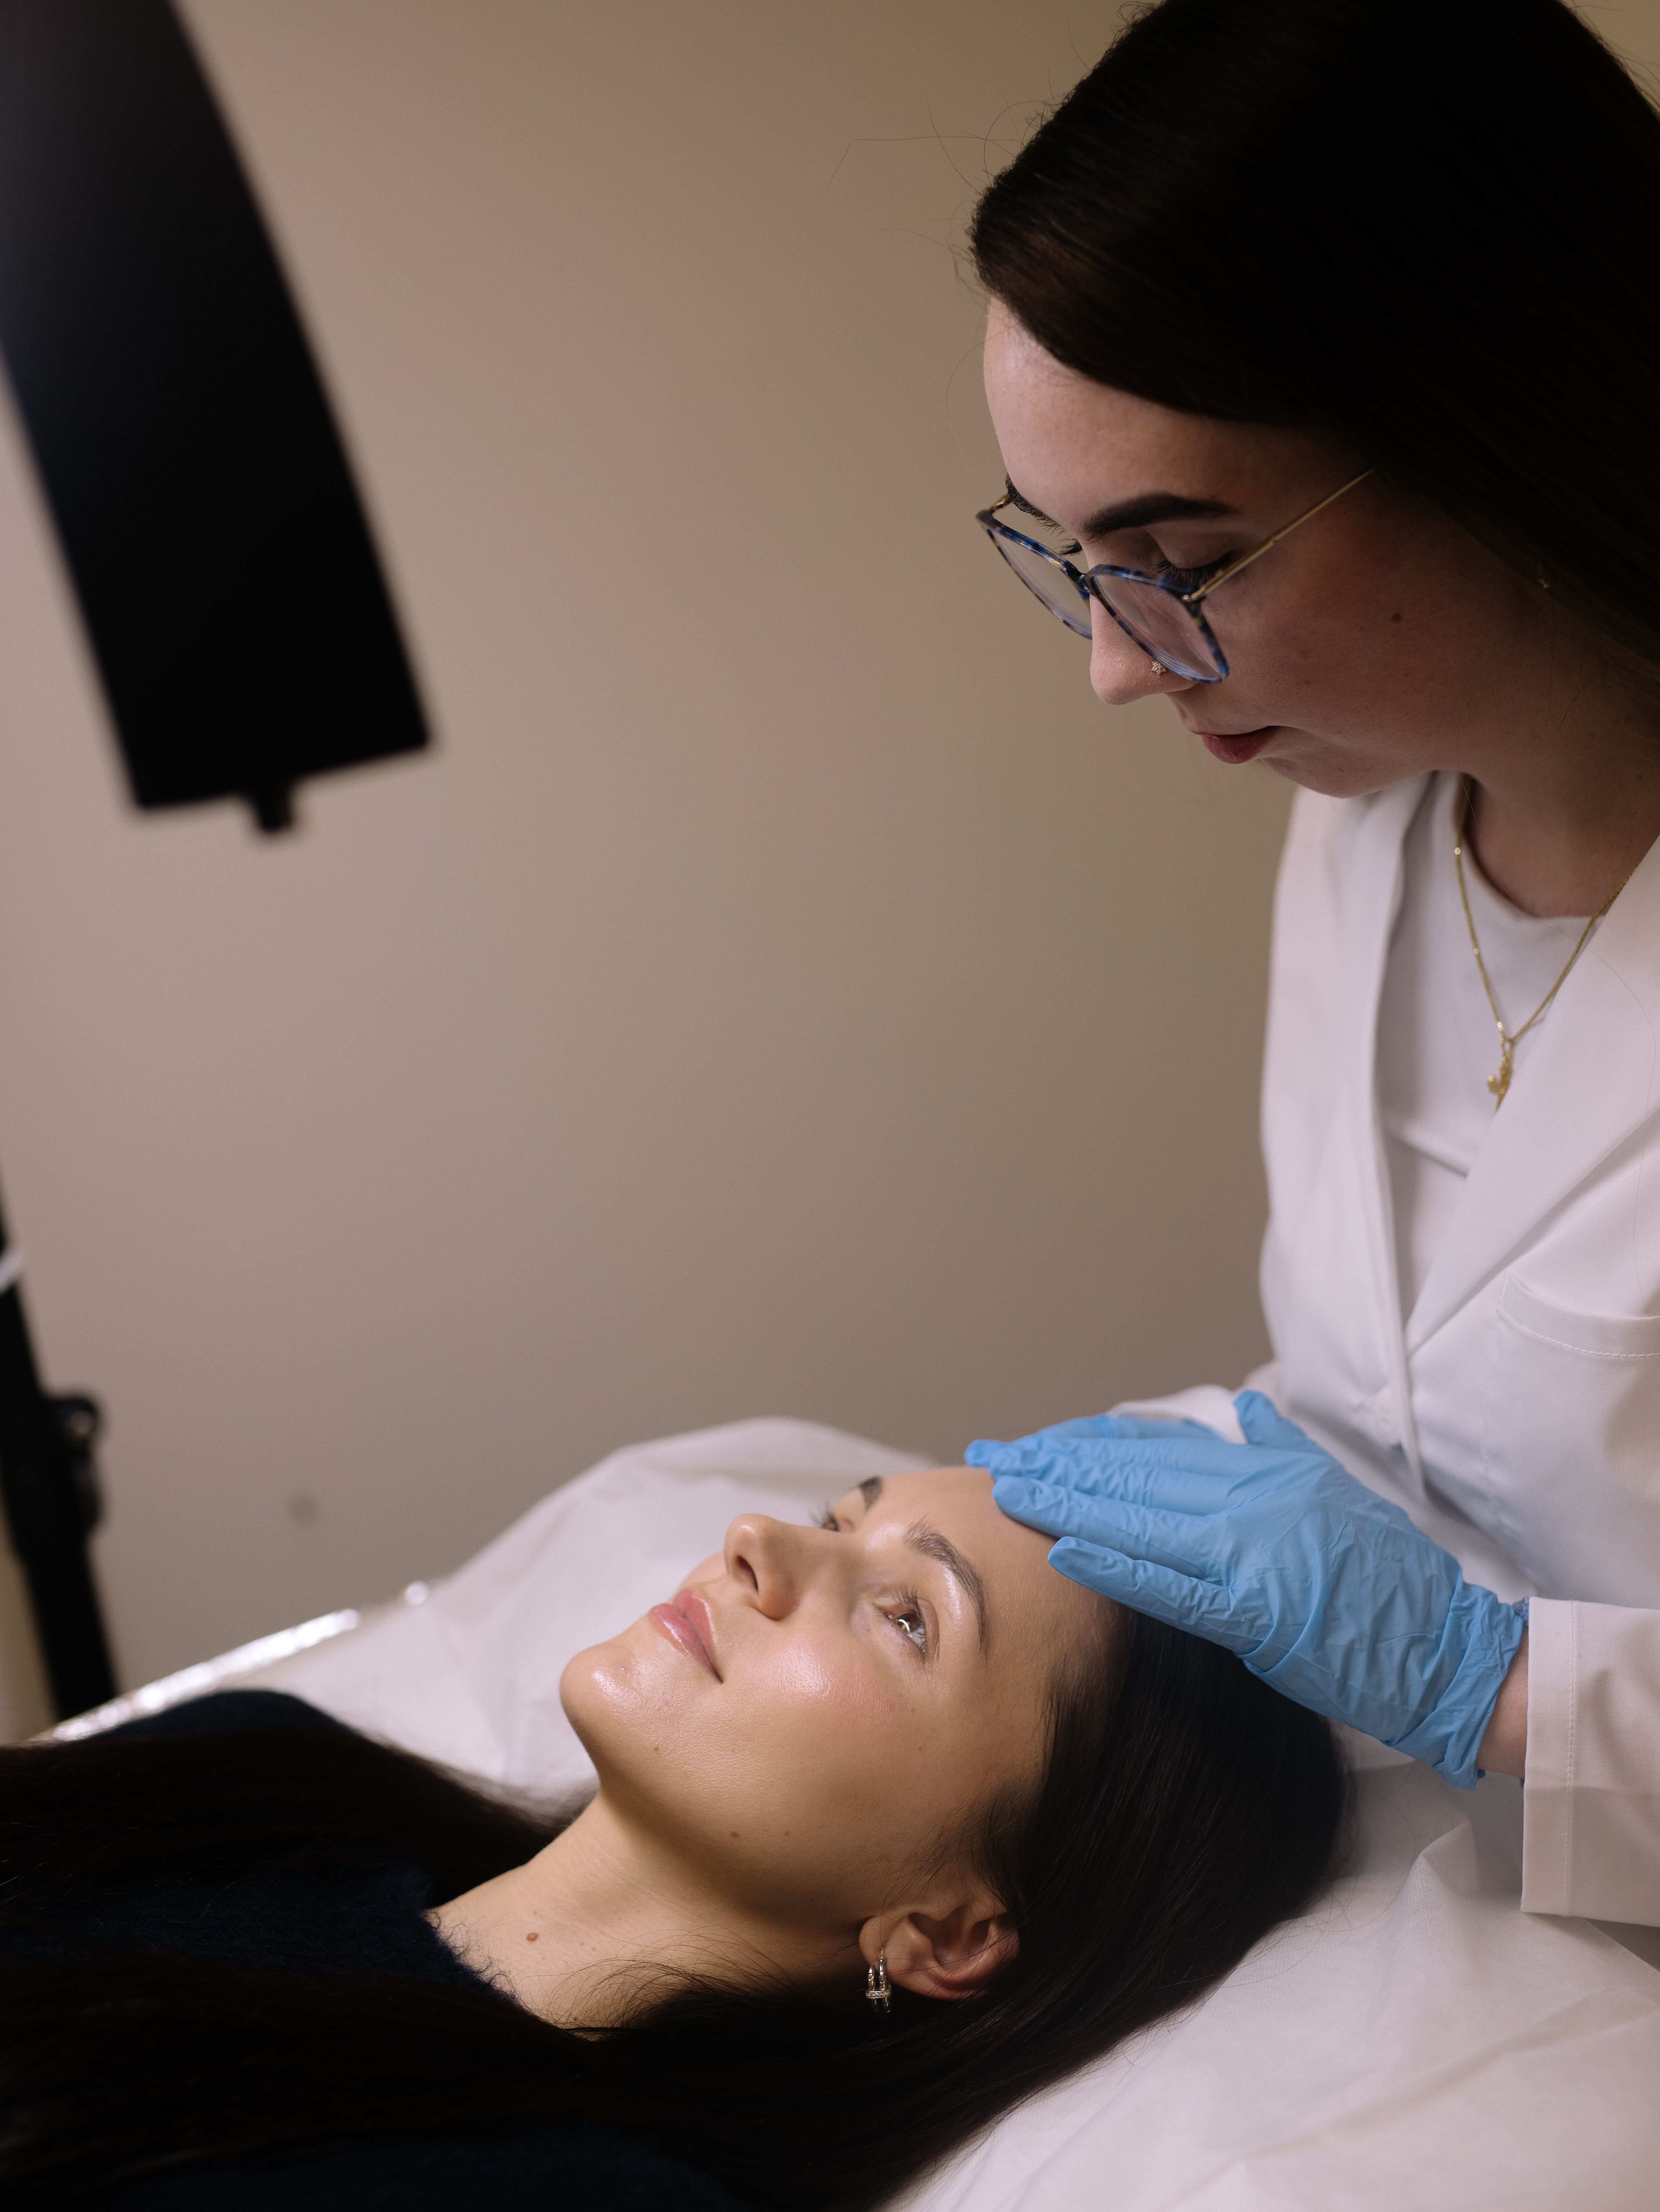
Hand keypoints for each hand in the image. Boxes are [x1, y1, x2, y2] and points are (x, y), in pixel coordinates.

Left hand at [968, 1392, 1526, 1789]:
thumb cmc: (1391, 1581)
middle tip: (992, 1459)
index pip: (1154, 1449)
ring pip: (1140, 1517)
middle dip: (1055, 1464)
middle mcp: (1252, 1500)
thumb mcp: (1335, 1492)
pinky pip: (1172, 1583)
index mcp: (1264, 1473)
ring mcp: (1252, 1553)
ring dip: (1066, 1502)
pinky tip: (1065, 1549)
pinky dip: (1117, 1562)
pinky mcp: (1256, 1611)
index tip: (1034, 1444)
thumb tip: (1248, 1407)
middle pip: (1133, 1474)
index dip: (1086, 1443)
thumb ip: (1283, 1447)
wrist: (1446, 1649)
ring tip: (1006, 1491)